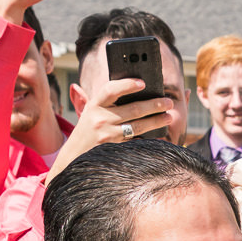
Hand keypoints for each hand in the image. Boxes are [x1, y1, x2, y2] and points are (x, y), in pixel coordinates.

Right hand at [47, 75, 180, 177]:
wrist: (73, 158)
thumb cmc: (87, 131)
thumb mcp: (91, 112)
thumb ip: (107, 102)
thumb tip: (136, 90)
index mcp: (94, 105)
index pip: (111, 90)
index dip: (127, 85)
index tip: (143, 83)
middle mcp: (100, 119)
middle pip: (133, 109)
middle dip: (154, 105)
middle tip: (168, 102)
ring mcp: (107, 136)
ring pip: (138, 126)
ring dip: (156, 121)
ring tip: (168, 117)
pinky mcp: (114, 150)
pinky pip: (136, 142)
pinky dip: (149, 140)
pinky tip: (159, 137)